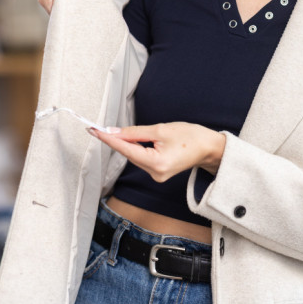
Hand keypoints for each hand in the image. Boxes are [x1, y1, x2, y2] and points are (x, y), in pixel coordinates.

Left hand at [88, 122, 226, 181]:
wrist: (209, 148)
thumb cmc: (190, 136)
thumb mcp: (161, 129)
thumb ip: (135, 133)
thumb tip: (114, 132)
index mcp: (156, 163)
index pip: (126, 150)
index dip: (108, 139)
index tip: (93, 131)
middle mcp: (155, 173)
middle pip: (128, 154)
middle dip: (116, 140)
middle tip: (99, 128)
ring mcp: (156, 175)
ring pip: (134, 156)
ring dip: (126, 144)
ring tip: (121, 132)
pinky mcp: (158, 172)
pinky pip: (141, 159)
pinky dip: (135, 149)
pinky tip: (133, 140)